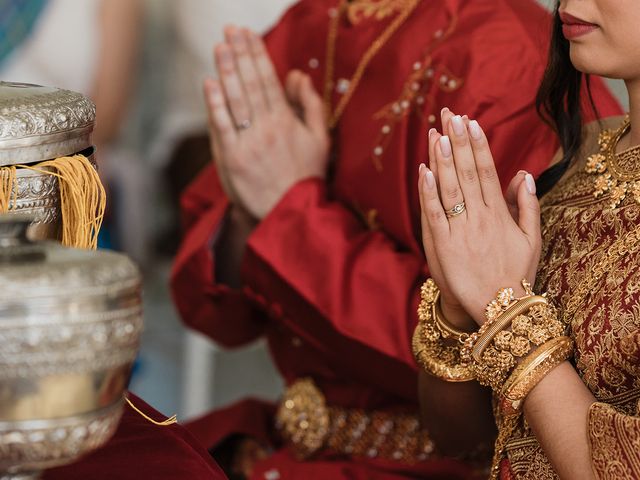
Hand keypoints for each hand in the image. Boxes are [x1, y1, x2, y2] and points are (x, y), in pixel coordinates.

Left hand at [204, 26, 328, 218]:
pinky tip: (209, 83)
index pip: (270, 80)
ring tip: (219, 47)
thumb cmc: (306, 176)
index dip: (257, 54)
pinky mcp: (233, 158)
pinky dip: (214, 103)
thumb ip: (310, 105)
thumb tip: (297, 75)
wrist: (290, 213)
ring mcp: (249, 142)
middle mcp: (268, 128)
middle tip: (230, 31)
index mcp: (288, 121)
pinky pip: (222, 126)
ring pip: (236, 100)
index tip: (248, 33)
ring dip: (226, 71)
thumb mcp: (320, 140)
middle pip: (251, 84)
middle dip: (240, 54)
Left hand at [419, 110, 541, 323]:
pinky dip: (428, 192)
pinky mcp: (443, 246)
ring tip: (438, 133)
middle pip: (467, 173)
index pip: (487, 171)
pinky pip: (435, 214)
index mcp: (499, 214)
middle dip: (458, 142)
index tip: (471, 123)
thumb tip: (523, 174)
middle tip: (451, 115)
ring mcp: (460, 231)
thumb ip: (526, 206)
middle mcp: (480, 218)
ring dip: (443, 159)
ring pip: (450, 188)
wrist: (499, 309)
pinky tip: (424, 171)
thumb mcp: (531, 239)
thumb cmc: (516, 274)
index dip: (478, 146)